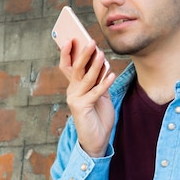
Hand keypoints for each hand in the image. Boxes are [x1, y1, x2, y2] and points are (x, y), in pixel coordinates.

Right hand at [59, 39, 115, 157]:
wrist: (96, 140)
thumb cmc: (98, 116)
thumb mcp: (99, 94)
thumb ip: (98, 79)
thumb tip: (101, 61)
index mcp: (74, 86)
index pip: (67, 66)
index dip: (67, 52)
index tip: (71, 38)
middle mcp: (72, 91)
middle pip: (76, 68)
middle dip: (83, 54)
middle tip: (91, 41)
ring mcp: (75, 99)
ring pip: (86, 78)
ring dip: (95, 65)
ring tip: (102, 54)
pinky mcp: (82, 107)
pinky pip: (95, 92)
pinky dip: (104, 83)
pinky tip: (112, 74)